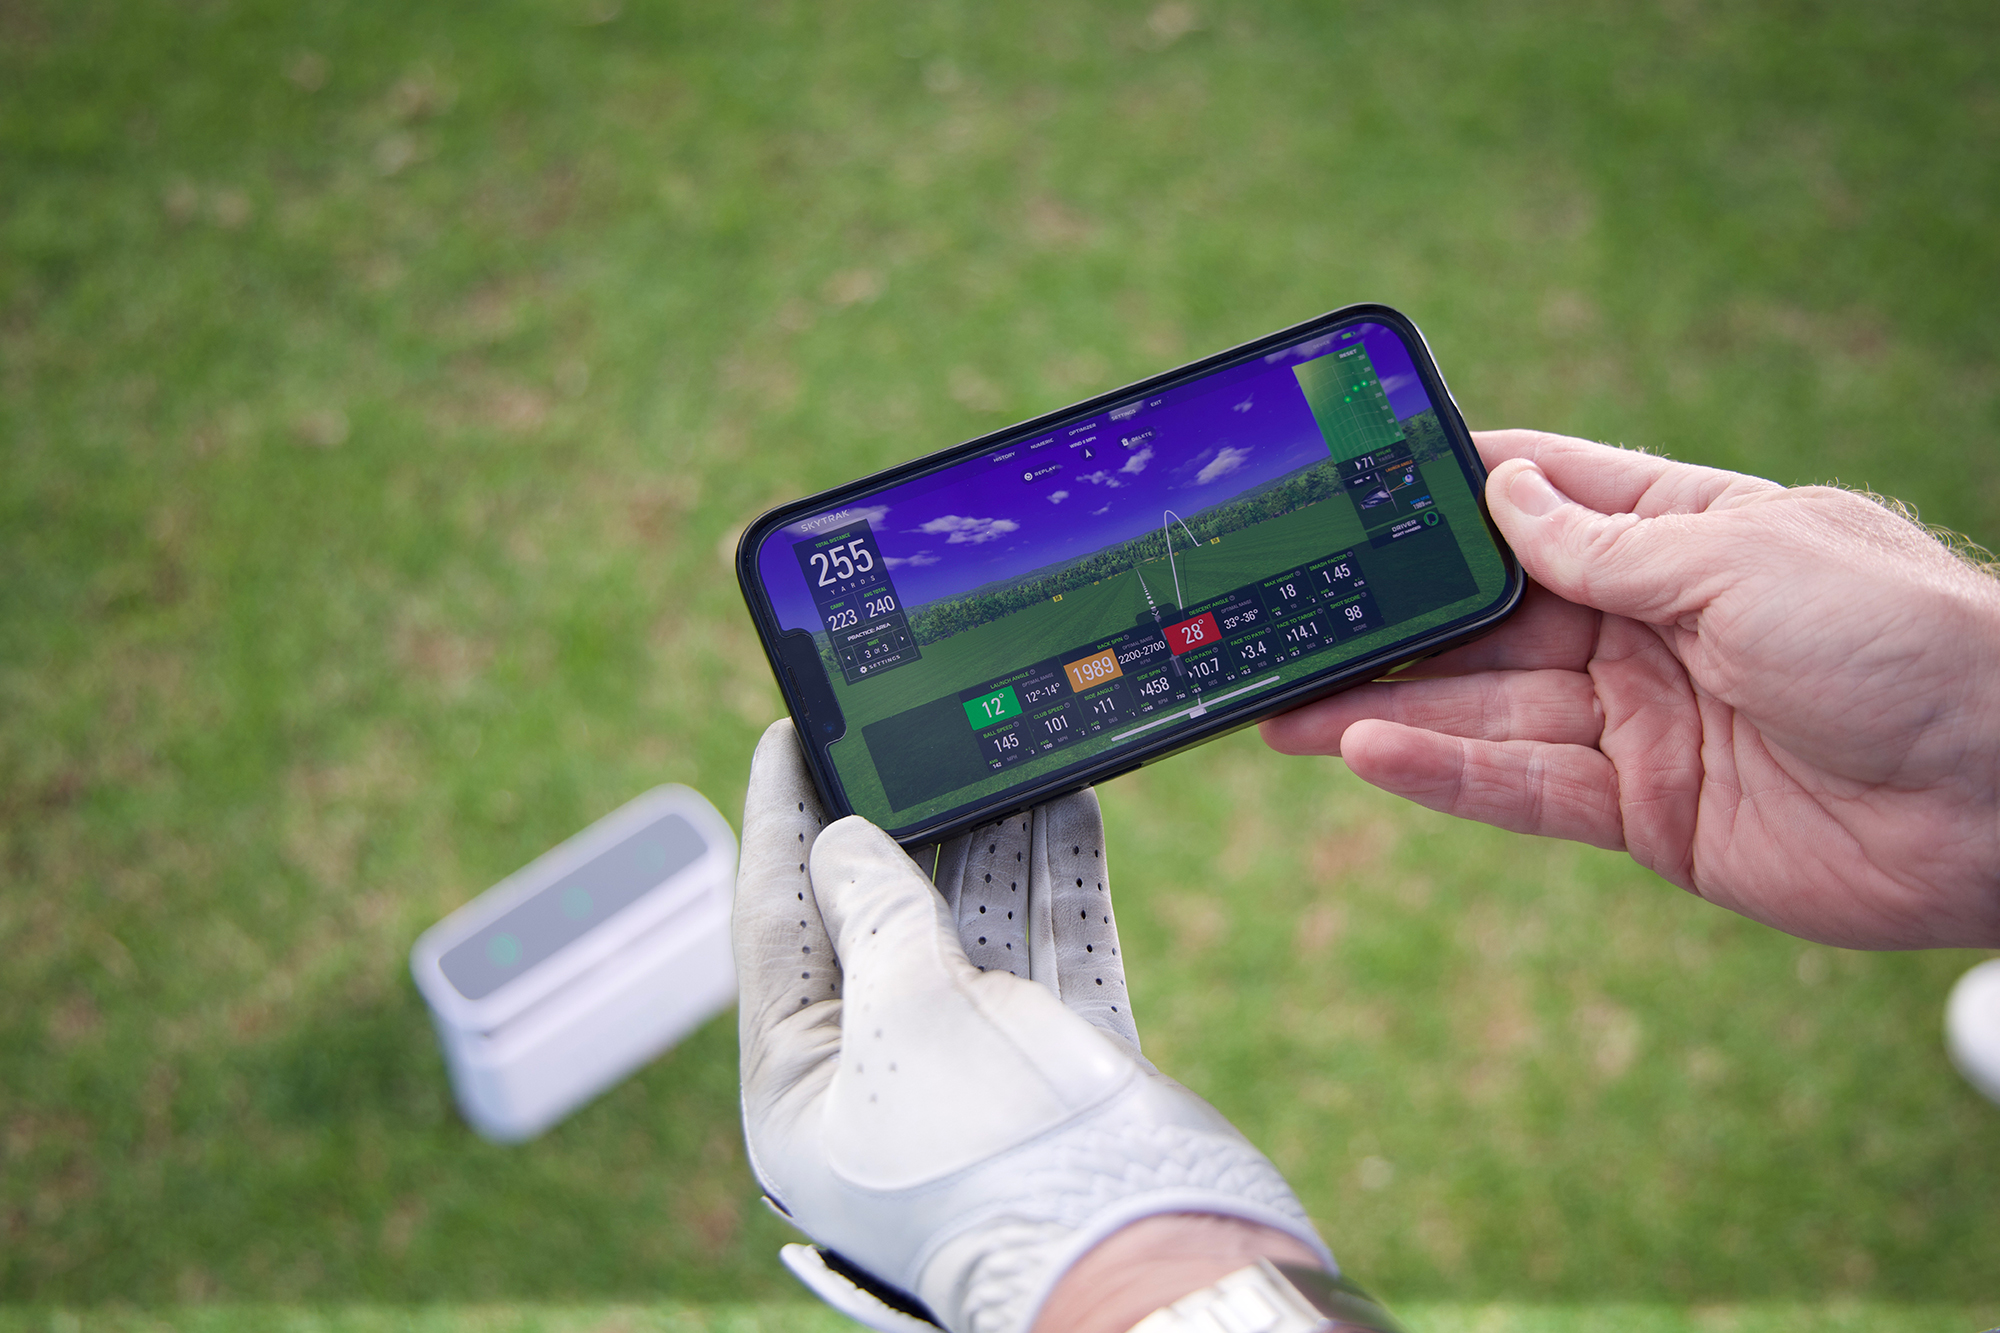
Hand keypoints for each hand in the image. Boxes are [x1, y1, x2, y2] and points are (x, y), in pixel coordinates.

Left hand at [734, 721, 1330, 1332]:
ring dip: (992, 835)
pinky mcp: (1057, 1057)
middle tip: (907, 730)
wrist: (1147, 1252)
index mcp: (800, 1088)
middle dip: (905, 821)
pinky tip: (1066, 803)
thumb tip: (842, 840)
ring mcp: (974, 1067)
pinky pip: (1050, 944)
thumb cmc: (995, 1155)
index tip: (789, 735)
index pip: (774, 926)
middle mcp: (878, 1076)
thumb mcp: (905, 1010)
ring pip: (973, 921)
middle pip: (877, 917)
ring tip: (996, 749)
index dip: (779, 822)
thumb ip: (873, 909)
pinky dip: (1059, 876)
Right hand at [1261, 429, 1999, 949]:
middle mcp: (1650, 625)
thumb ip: (1604, 546)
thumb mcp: (1740, 561)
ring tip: (1283, 707)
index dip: (1446, 492)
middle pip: (1490, 619)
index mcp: (1684, 534)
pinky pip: (1526, 789)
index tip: (1348, 485)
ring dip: (1387, 708)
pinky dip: (1447, 775)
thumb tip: (1499, 494)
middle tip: (1287, 622)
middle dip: (1391, 622)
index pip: (1540, 499)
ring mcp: (1642, 721)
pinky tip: (1369, 754)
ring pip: (1488, 709)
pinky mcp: (1646, 813)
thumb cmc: (1903, 641)